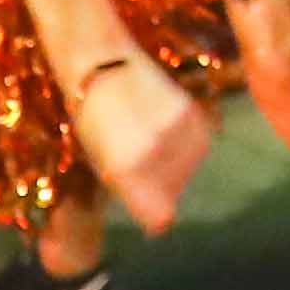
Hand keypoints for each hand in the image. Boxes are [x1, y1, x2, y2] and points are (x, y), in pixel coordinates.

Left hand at [70, 55, 212, 243]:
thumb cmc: (90, 119)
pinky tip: (163, 127)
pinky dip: (185, 145)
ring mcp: (176, 132)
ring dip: (174, 166)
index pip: (160, 217)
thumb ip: (132, 194)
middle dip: (159, 187)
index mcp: (125, 170)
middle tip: (137, 159)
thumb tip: (163, 224)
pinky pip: (198, 148)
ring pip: (187, 171)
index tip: (148, 210)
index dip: (155, 216)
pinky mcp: (193, 115)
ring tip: (148, 138)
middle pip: (172, 194)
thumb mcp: (100, 164)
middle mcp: (154, 153)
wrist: (103, 64)